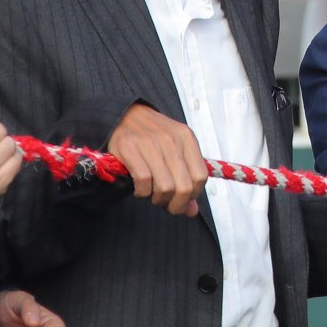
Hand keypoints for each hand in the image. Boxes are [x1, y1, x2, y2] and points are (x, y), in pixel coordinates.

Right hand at [105, 103, 208, 217]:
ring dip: (158, 199)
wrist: (126, 115)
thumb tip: (192, 211)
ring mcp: (150, 144)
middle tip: (166, 203)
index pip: (200, 177)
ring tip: (152, 194)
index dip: (192, 195)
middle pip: (184, 186)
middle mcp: (172, 140)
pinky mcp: (129, 149)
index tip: (182, 200)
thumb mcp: (176, 151)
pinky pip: (143, 181)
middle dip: (175, 204)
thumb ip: (187, 178)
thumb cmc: (153, 136)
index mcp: (187, 139)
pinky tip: (140, 188)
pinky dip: (142, 192)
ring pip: (165, 187)